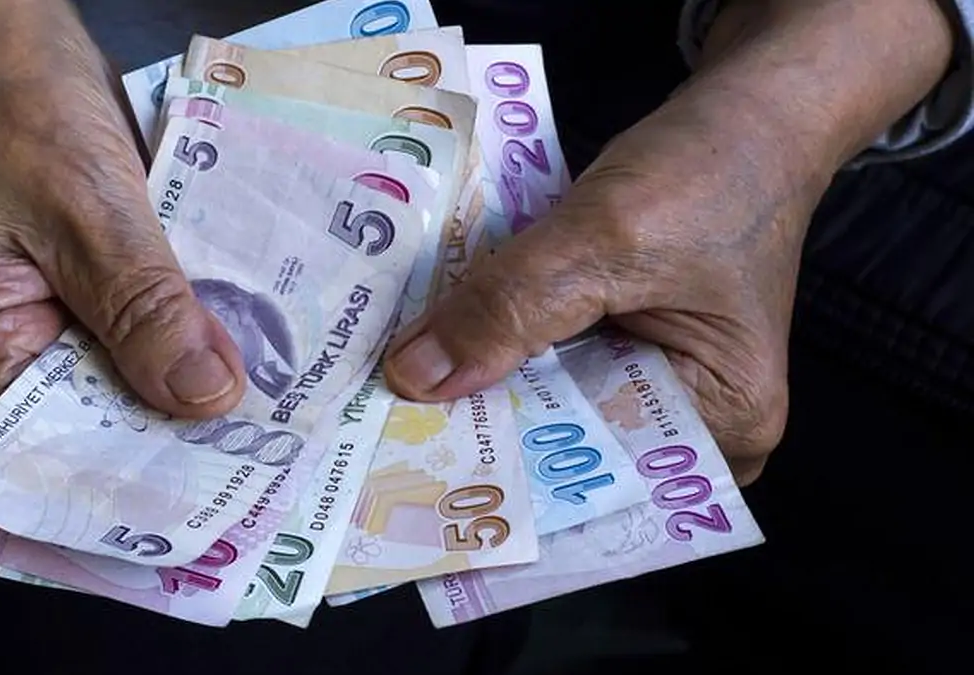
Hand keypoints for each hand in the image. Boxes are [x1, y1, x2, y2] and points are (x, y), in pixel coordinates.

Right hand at [0, 2, 245, 416]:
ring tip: (261, 407)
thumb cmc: (27, 112)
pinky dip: (173, 338)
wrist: (14, 47)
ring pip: (115, 377)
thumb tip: (206, 399)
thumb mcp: (90, 211)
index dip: (134, 455)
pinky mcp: (67, 299)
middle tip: (259, 447)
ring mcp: (26, 324)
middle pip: (86, 416)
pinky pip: (126, 337)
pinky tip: (234, 350)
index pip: (50, 435)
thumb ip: (144, 309)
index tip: (217, 472)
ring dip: (180, 379)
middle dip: (167, 421)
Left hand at [385, 108, 807, 484]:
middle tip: (383, 437)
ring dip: (482, 387)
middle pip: (571, 450)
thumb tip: (415, 378)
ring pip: (551, 404)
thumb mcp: (606, 235)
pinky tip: (434, 347)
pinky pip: (552, 364)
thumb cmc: (707, 169)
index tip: (412, 474)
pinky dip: (501, 348)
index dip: (506, 475)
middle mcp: (697, 425)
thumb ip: (512, 305)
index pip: (600, 477)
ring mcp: (659, 386)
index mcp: (726, 423)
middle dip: (483, 434)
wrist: (748, 113)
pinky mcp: (626, 348)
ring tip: (392, 399)